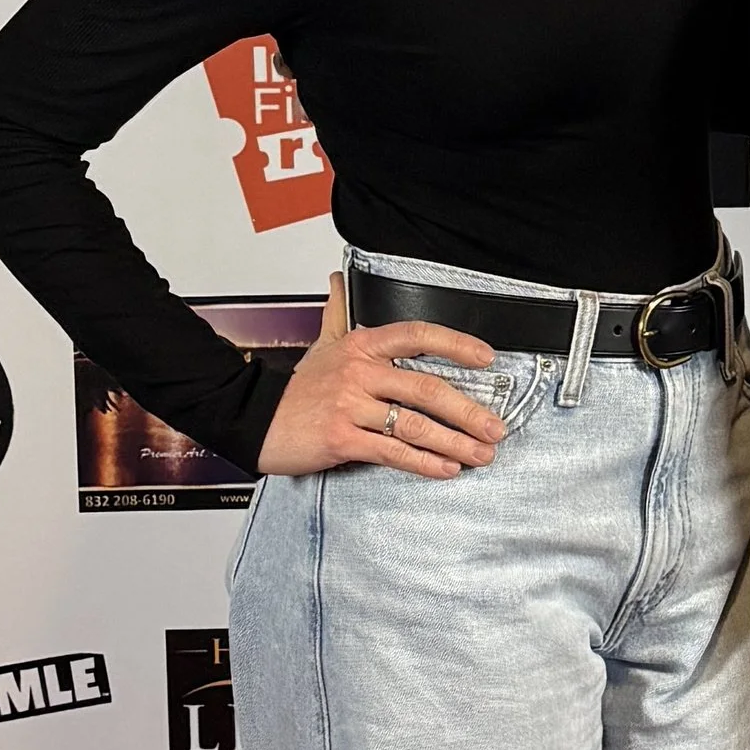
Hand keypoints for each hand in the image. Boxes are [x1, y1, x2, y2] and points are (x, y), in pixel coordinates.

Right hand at [254, 275, 505, 479]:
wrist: (254, 419)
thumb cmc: (295, 388)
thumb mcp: (320, 343)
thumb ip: (338, 312)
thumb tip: (340, 280)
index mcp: (361, 345)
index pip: (417, 335)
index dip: (455, 345)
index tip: (486, 358)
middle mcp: (359, 373)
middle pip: (426, 387)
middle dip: (468, 411)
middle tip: (495, 426)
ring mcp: (351, 407)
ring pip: (414, 424)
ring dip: (454, 442)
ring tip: (480, 453)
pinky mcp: (343, 440)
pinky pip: (392, 452)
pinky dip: (424, 463)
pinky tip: (446, 469)